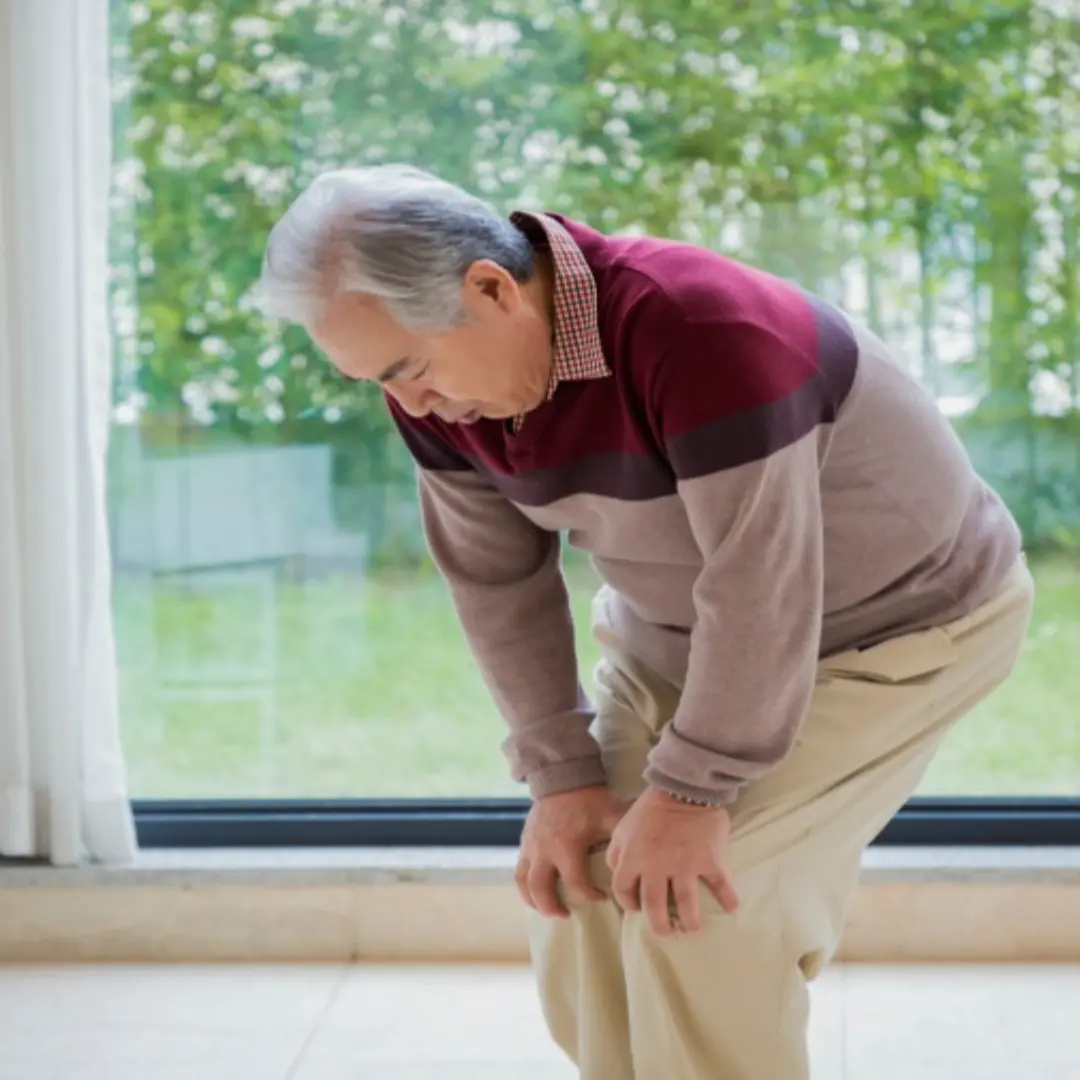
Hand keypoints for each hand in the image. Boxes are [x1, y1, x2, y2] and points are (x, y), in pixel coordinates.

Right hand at [516, 784, 626, 918]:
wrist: (563, 777)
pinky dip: (525, 885)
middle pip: (541, 890)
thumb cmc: (590, 799)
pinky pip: (518, 870)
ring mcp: (530, 847)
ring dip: (533, 901)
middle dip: (553, 908)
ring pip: (524, 883)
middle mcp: (544, 851)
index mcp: (566, 847)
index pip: (576, 883)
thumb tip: (640, 860)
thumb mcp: (611, 816)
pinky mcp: (524, 842)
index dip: (590, 896)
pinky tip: (536, 891)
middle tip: (566, 915)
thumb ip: (622, 839)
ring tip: (548, 910)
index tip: (602, 898)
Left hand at [606, 786, 739, 936]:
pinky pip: (720, 884)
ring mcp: (684, 866)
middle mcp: (656, 868)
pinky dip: (728, 897)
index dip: (628, 903)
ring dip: (690, 921)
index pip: (623, 891)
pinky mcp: (709, 861)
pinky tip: (732, 907)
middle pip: (654, 907)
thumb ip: (616, 851)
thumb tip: (615, 870)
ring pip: (686, 904)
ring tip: (693, 928)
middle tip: (666, 931)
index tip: (637, 908)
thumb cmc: (650, 806)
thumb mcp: (622, 826)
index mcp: (632, 859)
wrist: (684, 786)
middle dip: (659, 925)